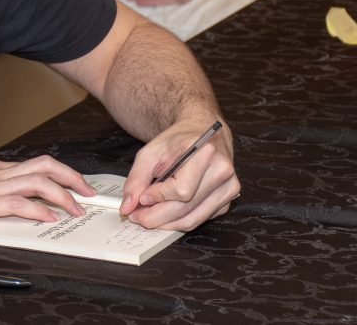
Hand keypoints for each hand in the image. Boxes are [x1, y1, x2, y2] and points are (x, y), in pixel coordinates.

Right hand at [0, 155, 97, 227]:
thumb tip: (0, 200)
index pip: (35, 164)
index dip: (61, 173)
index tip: (76, 184)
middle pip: (45, 165)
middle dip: (72, 177)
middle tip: (89, 192)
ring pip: (39, 182)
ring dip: (64, 195)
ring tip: (77, 210)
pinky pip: (19, 203)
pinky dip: (39, 211)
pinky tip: (49, 220)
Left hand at [119, 120, 238, 230]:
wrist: (201, 133)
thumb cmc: (177, 141)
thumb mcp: (150, 152)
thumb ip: (136, 179)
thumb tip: (128, 207)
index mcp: (205, 152)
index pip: (181, 190)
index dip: (158, 198)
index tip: (141, 199)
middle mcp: (222, 171)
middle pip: (185, 209)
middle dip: (156, 216)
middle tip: (137, 216)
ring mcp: (229, 187)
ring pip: (192, 219)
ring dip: (166, 223)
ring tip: (148, 216)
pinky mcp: (227, 199)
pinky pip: (199, 219)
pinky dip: (179, 220)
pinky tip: (166, 212)